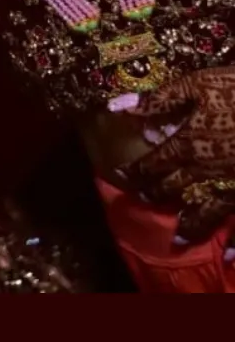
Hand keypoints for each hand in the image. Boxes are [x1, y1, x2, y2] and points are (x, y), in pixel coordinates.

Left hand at [123, 66, 234, 247]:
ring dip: (191, 226)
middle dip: (157, 194)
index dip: (135, 170)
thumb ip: (160, 99)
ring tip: (177, 239)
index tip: (118, 175)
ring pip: (207, 212)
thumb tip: (119, 108)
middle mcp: (207, 170)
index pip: (154, 163)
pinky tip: (229, 257)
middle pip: (176, 187)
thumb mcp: (198, 84)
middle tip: (143, 199)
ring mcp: (232, 183)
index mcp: (189, 144)